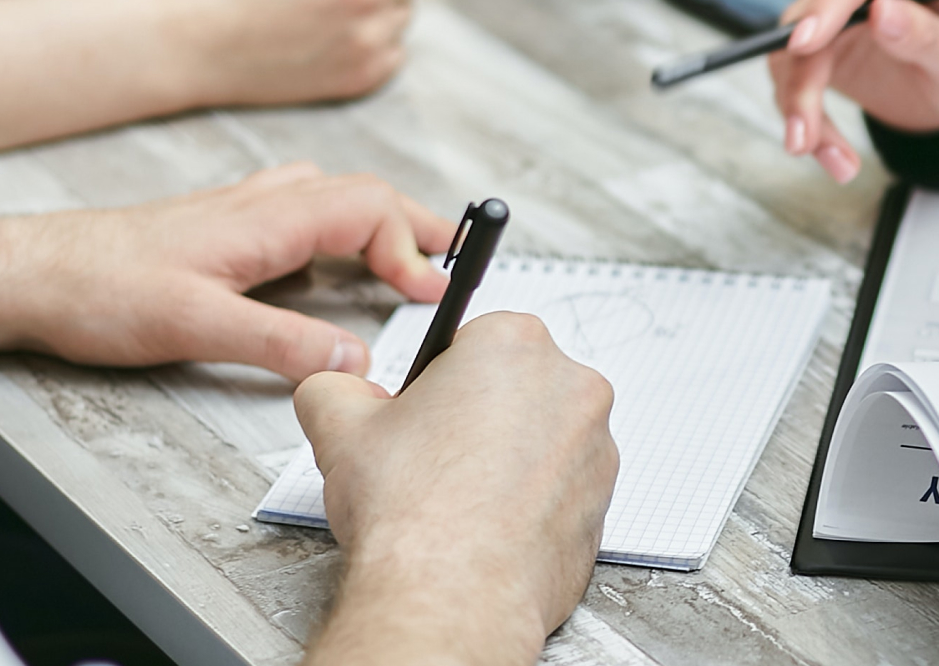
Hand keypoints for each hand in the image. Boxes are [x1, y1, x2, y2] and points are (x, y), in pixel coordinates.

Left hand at [0, 163, 453, 382]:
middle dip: (415, 224)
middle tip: (455, 259)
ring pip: (328, 197)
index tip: (431, 291)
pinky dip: (334, 226)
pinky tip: (323, 260)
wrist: (26, 274)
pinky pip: (296, 212)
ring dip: (376, 220)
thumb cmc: (96, 288)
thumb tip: (354, 356)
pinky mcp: (216, 232)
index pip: (367, 207)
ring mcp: (236, 213)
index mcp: (264, 217)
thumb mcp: (196, 326)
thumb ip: (280, 343)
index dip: (412, 244)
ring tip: (405, 255)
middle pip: (360, 193)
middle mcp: (257, 204)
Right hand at [298, 313, 616, 665]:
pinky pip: (561, 492)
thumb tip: (339, 391)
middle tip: (434, 458)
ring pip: (543, 441)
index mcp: (515, 343)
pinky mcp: (603, 507)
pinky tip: (489, 527)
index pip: (475, 342)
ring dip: (508, 461)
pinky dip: (531, 505)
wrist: (451, 596)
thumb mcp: (338, 426)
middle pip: (516, 388)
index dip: (440, 382)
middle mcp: (572, 387)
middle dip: (479, 417)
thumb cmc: (411, 510)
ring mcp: (598, 449)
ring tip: (457, 499)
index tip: (423, 412)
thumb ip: (335, 388)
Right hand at [766, 0, 938, 183]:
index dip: (827, 6)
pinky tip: (833, 154)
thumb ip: (927, 35)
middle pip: (812, 17)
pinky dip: (806, 119)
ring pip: (793, 53)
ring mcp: (840, 15)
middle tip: (805, 135)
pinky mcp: (825, 49)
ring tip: (836, 161)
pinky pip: (796, 79)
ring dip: (800, 108)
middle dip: (804, 80)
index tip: (805, 44)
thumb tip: (883, 10)